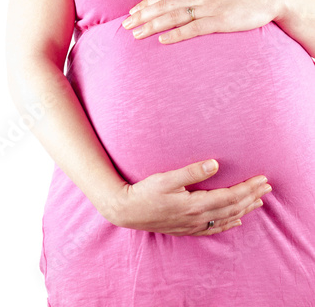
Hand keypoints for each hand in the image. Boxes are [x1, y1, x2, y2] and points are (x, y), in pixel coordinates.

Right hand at [107, 159, 271, 235]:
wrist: (127, 211)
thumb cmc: (144, 192)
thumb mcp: (165, 178)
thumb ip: (191, 172)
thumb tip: (215, 164)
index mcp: (195, 204)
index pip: (230, 196)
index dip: (248, 188)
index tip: (262, 179)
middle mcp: (197, 218)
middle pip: (233, 208)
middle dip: (252, 197)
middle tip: (267, 187)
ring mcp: (192, 226)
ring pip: (226, 219)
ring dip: (244, 210)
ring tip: (258, 202)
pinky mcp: (186, 229)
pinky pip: (214, 229)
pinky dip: (228, 224)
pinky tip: (236, 221)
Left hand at [121, 0, 287, 43]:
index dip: (146, 4)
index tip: (131, 12)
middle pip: (164, 6)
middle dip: (142, 16)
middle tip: (125, 26)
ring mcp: (208, 7)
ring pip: (173, 17)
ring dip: (152, 26)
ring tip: (137, 34)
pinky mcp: (219, 20)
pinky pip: (193, 28)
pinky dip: (176, 34)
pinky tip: (162, 40)